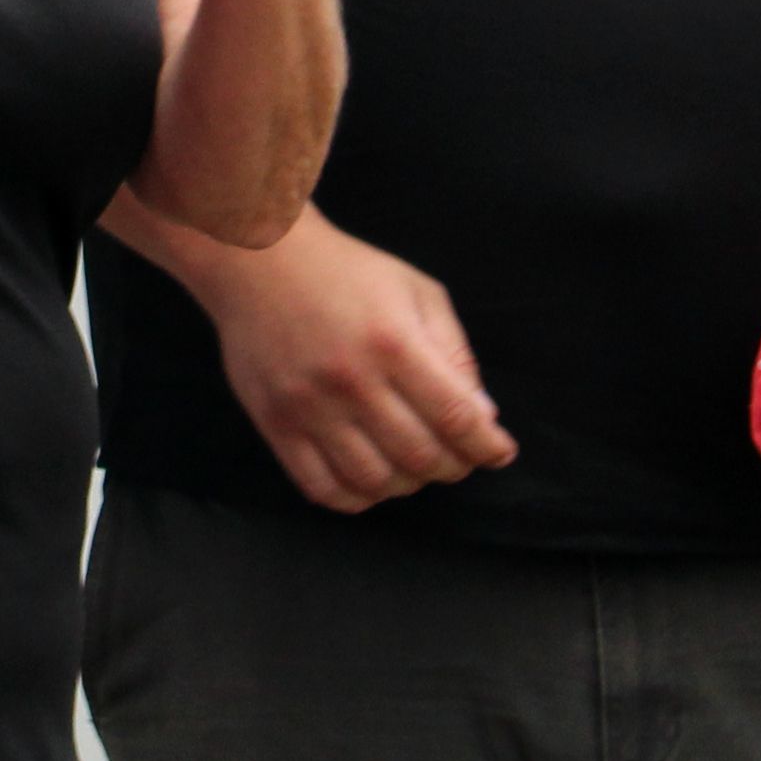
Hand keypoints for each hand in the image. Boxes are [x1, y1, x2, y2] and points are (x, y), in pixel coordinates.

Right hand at [192, 217, 517, 510]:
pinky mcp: (276, 424)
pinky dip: (357, 498)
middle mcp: (352, 380)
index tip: (499, 452)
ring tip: (414, 466)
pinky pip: (322, 488)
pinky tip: (371, 479)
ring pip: (374, 482)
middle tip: (458, 457)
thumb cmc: (348, 273)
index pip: (455, 417)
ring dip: (407, 484)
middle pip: (420, 457)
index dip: (487, 446)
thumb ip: (455, 353)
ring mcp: (309, 407)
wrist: (261, 262)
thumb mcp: (418, 292)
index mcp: (394, 342)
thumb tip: (482, 417)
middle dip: (453, 467)